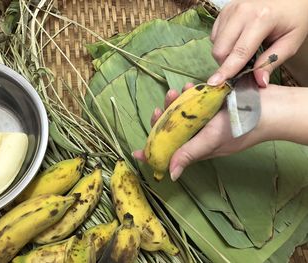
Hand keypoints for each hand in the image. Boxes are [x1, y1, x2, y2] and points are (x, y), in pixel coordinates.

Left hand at [134, 83, 307, 180]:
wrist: (270, 107)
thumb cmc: (241, 127)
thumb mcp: (211, 141)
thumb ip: (189, 154)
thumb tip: (169, 174)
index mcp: (196, 147)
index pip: (169, 151)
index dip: (153, 152)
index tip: (137, 152)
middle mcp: (199, 135)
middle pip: (172, 130)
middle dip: (162, 120)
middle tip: (159, 107)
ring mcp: (205, 121)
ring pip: (182, 114)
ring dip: (175, 104)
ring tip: (175, 92)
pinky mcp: (212, 108)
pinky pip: (195, 102)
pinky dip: (189, 96)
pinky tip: (189, 87)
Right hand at [208, 0, 307, 86]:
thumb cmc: (293, 18)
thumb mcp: (291, 41)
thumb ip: (272, 62)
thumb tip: (258, 81)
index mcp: (261, 19)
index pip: (239, 52)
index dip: (227, 70)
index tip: (214, 83)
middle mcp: (241, 12)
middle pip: (221, 50)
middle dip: (226, 64)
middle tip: (243, 66)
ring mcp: (230, 10)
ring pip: (215, 44)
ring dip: (225, 54)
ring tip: (243, 50)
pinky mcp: (224, 10)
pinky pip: (214, 35)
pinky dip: (223, 43)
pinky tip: (237, 40)